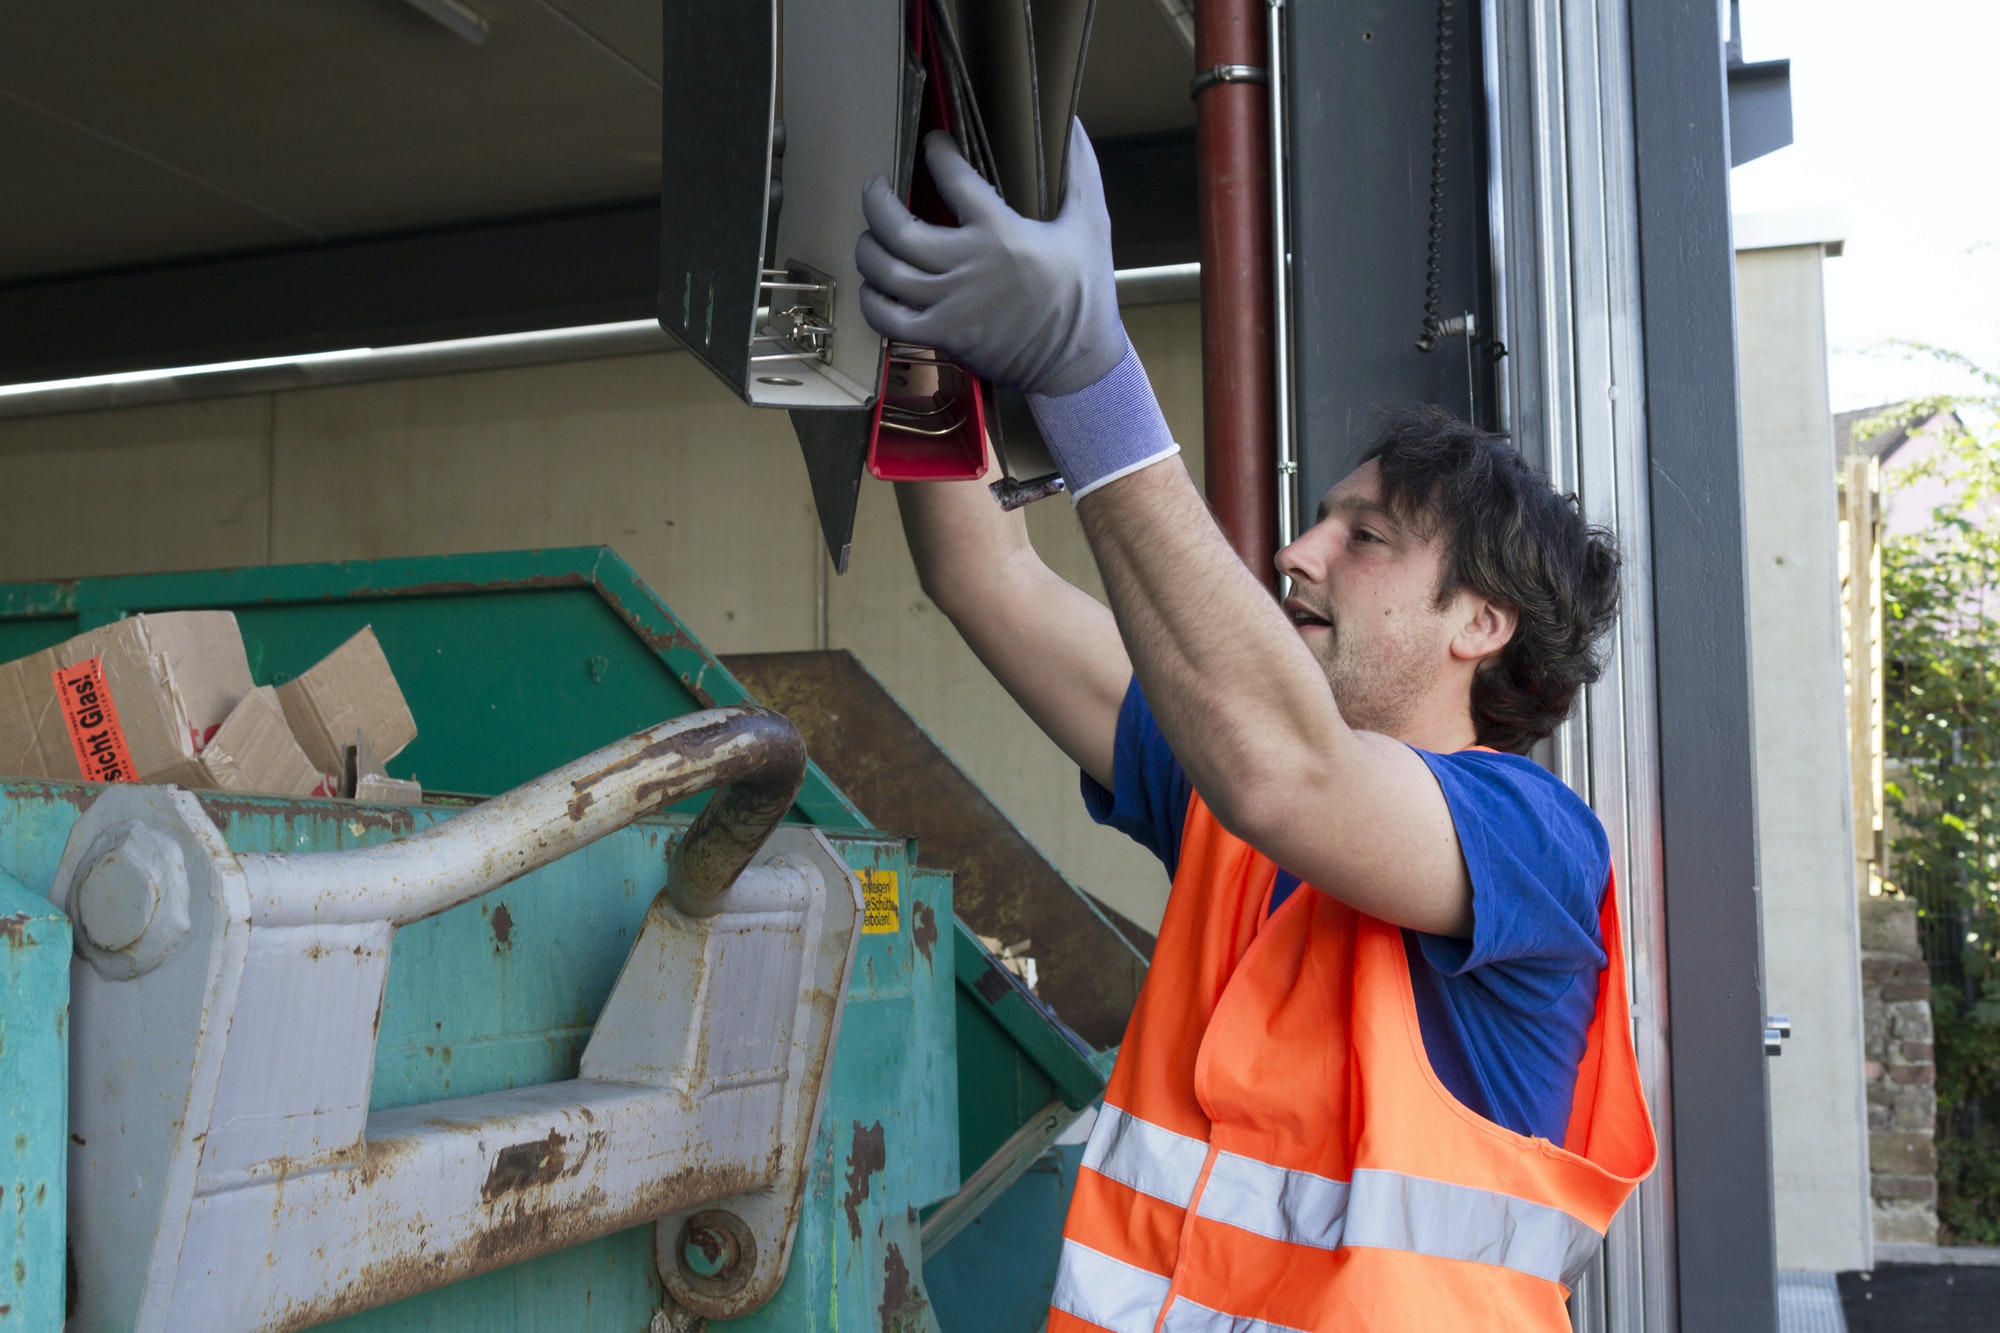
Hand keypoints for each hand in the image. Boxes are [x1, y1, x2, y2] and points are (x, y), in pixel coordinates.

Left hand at [856, 121, 1125, 398]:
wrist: (1078, 363)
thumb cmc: (1084, 293)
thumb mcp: (1092, 224)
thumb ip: (1080, 171)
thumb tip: (1072, 121)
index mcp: (1001, 233)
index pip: (953, 178)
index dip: (937, 153)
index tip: (934, 144)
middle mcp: (967, 266)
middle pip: (897, 228)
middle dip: (875, 201)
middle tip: (876, 188)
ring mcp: (950, 305)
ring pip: (885, 272)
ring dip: (868, 249)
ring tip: (871, 236)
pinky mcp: (942, 336)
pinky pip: (886, 319)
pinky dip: (871, 301)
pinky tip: (874, 287)